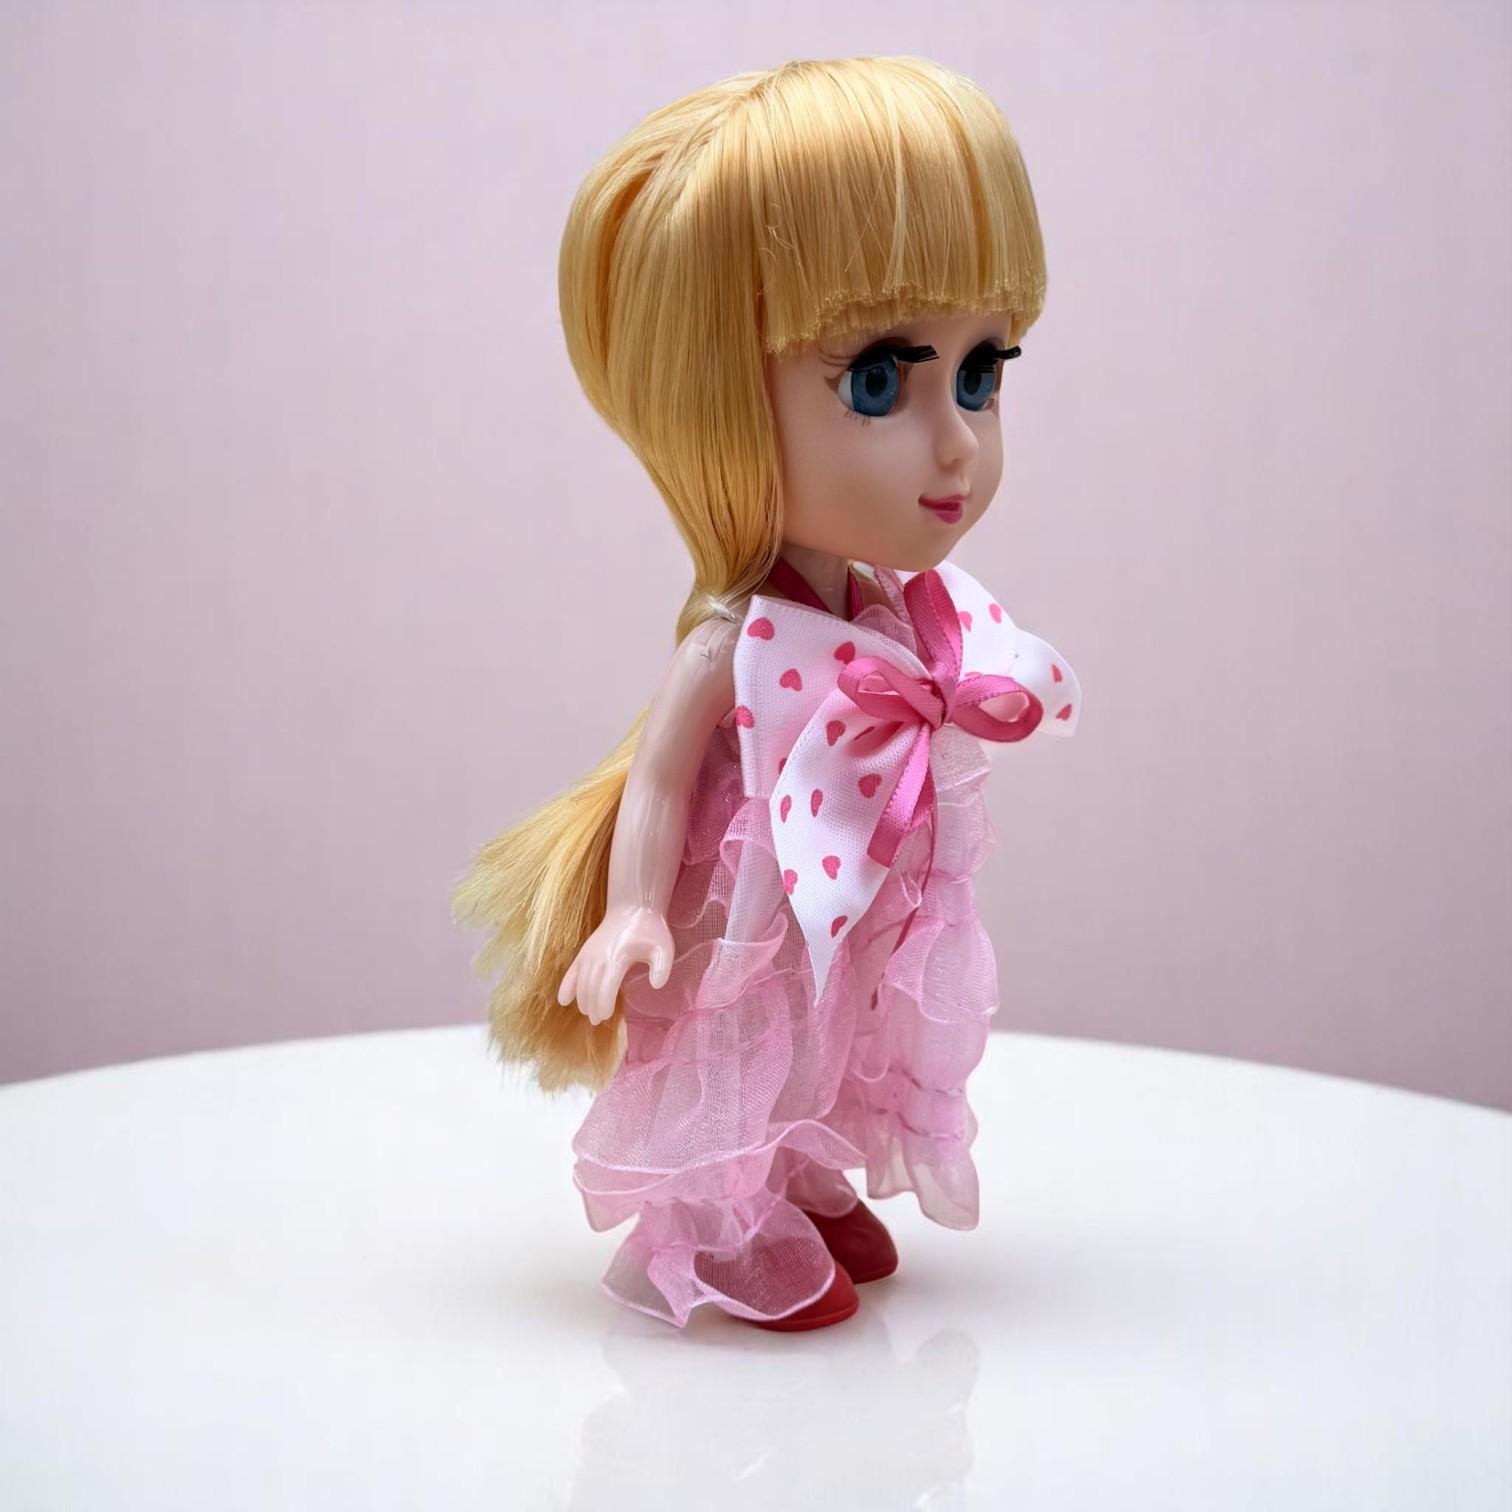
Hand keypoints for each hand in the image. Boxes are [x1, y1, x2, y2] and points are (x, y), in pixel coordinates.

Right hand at [556, 904, 674, 1024]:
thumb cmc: (650, 930)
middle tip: (598, 1021)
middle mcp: (599, 956)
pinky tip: (563, 1000)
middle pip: (590, 988)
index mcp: (617, 957)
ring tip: (588, 1014)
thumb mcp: (664, 948)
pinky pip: (572, 972)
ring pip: (580, 982)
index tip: (606, 1017)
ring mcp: (589, 954)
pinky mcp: (584, 952)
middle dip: (593, 1007)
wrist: (632, 908)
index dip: (603, 1004)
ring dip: (582, 1000)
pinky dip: (566, 986)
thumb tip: (656, 986)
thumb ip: (663, 968)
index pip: (605, 987)